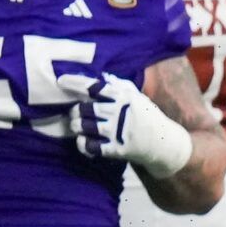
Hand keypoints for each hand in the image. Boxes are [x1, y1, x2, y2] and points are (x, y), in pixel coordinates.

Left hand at [59, 73, 193, 177]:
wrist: (165, 143)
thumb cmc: (149, 117)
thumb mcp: (138, 98)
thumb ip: (121, 86)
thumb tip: (104, 76)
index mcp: (124, 97)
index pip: (94, 87)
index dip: (75, 83)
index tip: (60, 81)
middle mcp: (120, 113)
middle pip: (84, 108)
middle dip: (76, 111)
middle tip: (76, 113)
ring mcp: (118, 132)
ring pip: (84, 126)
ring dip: (76, 126)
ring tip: (78, 126)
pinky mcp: (117, 150)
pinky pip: (90, 147)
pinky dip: (82, 144)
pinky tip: (83, 141)